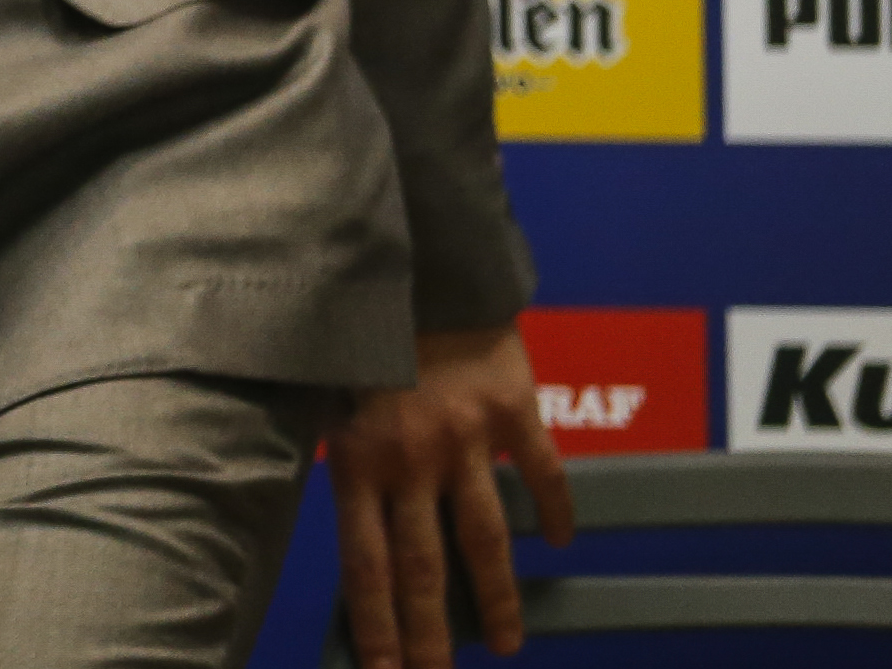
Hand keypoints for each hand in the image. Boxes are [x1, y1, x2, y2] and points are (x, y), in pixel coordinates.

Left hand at [327, 323, 575, 668]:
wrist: (416, 262)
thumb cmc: (361, 330)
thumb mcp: (330, 395)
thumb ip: (345, 459)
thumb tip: (354, 530)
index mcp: (356, 457)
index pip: (366, 564)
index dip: (377, 625)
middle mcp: (411, 458)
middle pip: (424, 569)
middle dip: (430, 635)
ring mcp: (467, 438)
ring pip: (485, 539)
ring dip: (498, 598)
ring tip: (508, 643)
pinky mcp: (515, 411)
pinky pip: (543, 474)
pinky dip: (555, 510)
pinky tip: (562, 543)